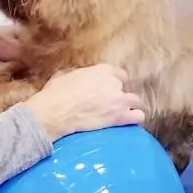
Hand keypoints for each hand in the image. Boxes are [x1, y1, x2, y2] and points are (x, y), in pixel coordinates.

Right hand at [23, 64, 144, 140]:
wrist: (55, 112)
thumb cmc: (56, 94)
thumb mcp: (64, 75)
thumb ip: (77, 73)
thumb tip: (76, 75)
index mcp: (102, 70)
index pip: (119, 74)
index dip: (114, 82)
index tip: (108, 89)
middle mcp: (113, 83)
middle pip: (125, 88)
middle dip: (118, 96)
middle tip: (109, 104)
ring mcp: (118, 100)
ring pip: (135, 101)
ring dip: (128, 107)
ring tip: (120, 114)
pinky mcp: (119, 117)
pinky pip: (138, 116)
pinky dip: (134, 119)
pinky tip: (128, 122)